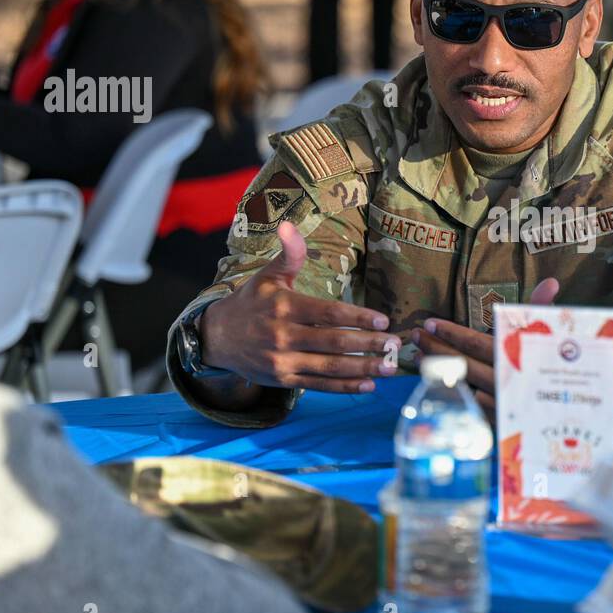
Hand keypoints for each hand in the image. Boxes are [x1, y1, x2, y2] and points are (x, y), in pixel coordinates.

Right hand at [198, 221, 401, 393]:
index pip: (328, 314)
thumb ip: (289, 254)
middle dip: (368, 344)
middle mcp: (283, 336)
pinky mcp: (283, 380)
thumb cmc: (250, 302)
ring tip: (390, 367)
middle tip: (396, 344)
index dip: (358, 318)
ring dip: (363, 369)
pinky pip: (319, 385)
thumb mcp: (268, 275)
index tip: (383, 321)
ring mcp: (283, 361)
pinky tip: (368, 386)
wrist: (216, 337)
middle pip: (334, 342)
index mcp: (284, 307)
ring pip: (330, 367)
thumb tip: (289, 225)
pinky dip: (345, 388)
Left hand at [411, 278, 560, 415]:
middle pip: (462, 362)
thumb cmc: (562, 368)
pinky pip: (469, 410)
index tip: (429, 323)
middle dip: (436, 347)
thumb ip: (544, 310)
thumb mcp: (553, 336)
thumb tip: (552, 282)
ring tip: (418, 356)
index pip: (475, 342)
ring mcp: (501, 404)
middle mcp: (505, 380)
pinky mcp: (500, 424)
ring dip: (437, 370)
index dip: (450, 333)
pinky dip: (452, 396)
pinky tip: (436, 385)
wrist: (578, 411)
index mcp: (516, 356)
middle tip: (416, 336)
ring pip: (462, 385)